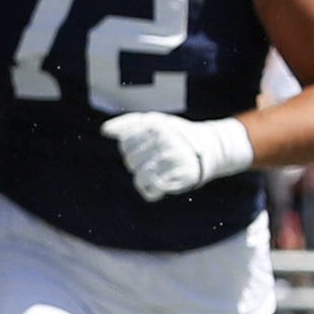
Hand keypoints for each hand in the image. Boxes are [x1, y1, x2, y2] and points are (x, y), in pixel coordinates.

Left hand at [103, 112, 250, 201]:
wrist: (209, 147)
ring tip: (157, 172)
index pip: (125, 144)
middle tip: (156, 159)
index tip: (147, 146)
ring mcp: (173, 159)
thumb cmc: (175, 134)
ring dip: (144, 179)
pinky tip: (159, 184)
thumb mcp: (154, 121)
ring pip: (140, 178)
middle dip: (139, 163)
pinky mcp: (181, 177)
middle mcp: (164, 141)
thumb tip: (104, 130)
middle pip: (131, 162)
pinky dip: (151, 191)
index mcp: (154, 126)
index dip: (132, 148)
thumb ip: (128, 124)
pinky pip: (152, 192)